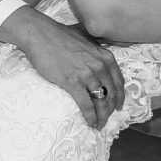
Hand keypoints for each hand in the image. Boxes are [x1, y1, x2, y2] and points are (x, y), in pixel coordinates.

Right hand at [0, 5, 122, 128]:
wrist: (41, 35)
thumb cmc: (61, 35)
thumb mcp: (87, 37)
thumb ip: (96, 47)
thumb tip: (100, 50)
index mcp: (105, 56)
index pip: (119, 82)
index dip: (120, 97)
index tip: (118, 106)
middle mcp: (100, 66)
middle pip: (111, 94)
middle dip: (110, 110)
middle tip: (106, 118)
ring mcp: (87, 75)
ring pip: (101, 102)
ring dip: (102, 117)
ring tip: (99, 124)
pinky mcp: (72, 83)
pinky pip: (86, 105)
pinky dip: (90, 117)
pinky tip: (91, 123)